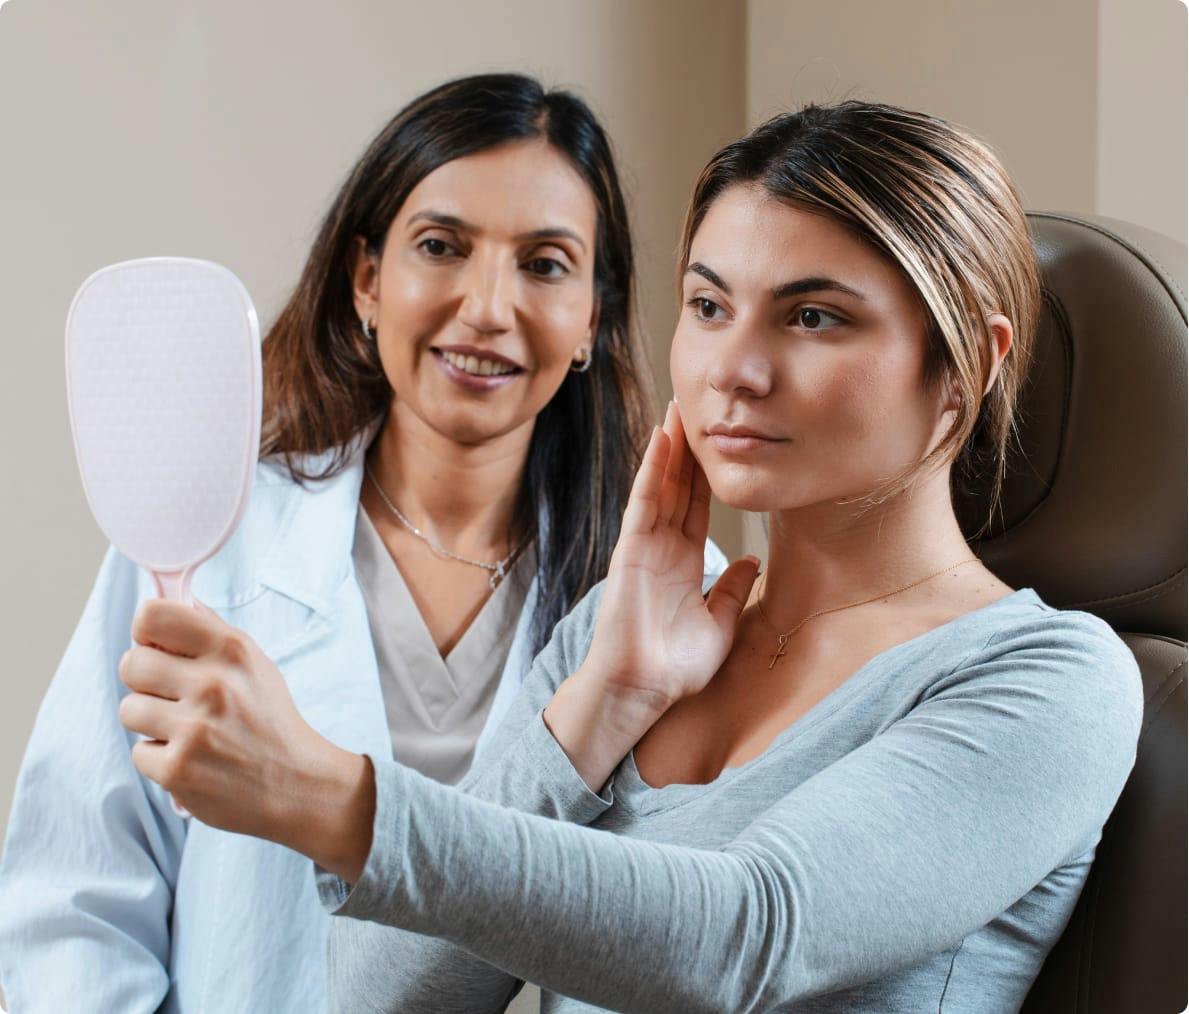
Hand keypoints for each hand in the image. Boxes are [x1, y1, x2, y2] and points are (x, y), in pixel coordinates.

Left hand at [117, 600, 374, 880]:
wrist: (296, 784)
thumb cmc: (270, 721)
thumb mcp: (256, 665)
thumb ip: (214, 633)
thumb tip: (177, 602)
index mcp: (231, 650)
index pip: (153, 616)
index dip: (146, 632)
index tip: (158, 648)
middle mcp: (212, 684)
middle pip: (131, 663)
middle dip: (144, 682)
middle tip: (171, 697)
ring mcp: (193, 729)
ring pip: (128, 709)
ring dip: (149, 723)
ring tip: (183, 731)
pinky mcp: (177, 770)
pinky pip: (138, 754)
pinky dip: (160, 760)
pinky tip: (190, 759)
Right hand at [585, 400, 760, 705]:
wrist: (642, 689)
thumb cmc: (674, 668)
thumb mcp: (720, 626)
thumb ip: (734, 592)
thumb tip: (754, 563)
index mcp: (684, 563)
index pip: (698, 507)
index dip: (707, 474)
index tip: (718, 443)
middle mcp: (663, 548)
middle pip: (678, 487)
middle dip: (686, 450)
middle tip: (696, 408)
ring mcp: (645, 545)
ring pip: (661, 486)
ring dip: (669, 449)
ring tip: (677, 411)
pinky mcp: (630, 549)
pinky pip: (644, 501)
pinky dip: (652, 470)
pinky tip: (660, 441)